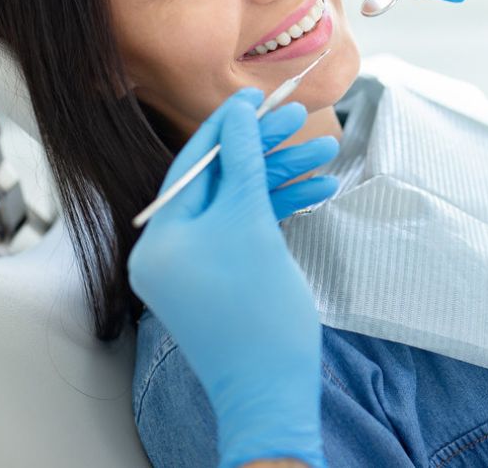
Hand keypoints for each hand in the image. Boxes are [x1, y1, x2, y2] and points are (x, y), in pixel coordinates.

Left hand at [128, 89, 334, 467]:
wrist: (274, 391)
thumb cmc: (256, 310)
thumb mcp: (250, 223)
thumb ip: (243, 161)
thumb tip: (238, 111)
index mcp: (161, 236)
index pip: (192, 162)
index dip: (226, 124)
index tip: (256, 95)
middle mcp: (171, 248)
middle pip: (221, 180)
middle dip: (265, 150)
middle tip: (301, 119)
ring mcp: (199, 263)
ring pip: (241, 203)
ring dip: (282, 177)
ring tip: (326, 152)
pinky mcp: (225, 275)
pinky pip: (248, 230)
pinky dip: (279, 209)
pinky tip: (317, 190)